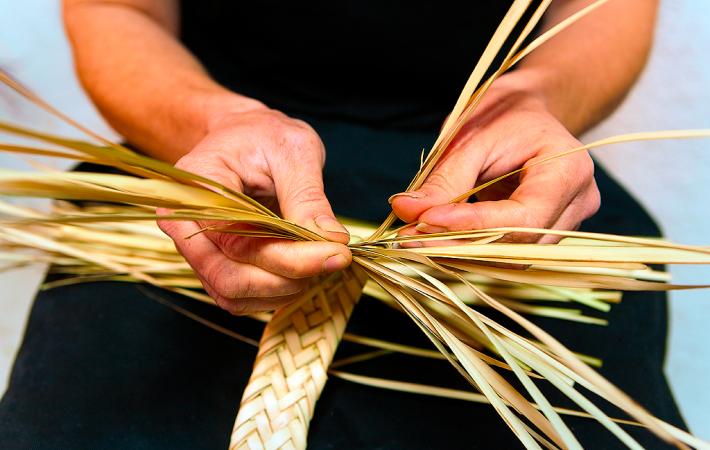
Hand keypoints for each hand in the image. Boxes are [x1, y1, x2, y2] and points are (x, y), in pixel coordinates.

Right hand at [158, 106, 350, 313]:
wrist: (243, 136)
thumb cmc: (263, 136)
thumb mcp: (294, 151)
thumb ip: (307, 197)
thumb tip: (332, 240)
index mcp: (193, 187)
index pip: (234, 239)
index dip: (288, 256)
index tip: (336, 253)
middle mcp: (182, 223)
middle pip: (228, 276)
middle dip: (286, 278)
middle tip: (334, 260)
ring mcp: (194, 249)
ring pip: (233, 294)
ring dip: (282, 289)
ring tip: (319, 259)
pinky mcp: (211, 265)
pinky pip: (239, 296)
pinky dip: (274, 292)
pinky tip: (301, 269)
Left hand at [391, 73, 600, 244]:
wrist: (530, 110)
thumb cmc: (507, 112)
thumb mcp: (472, 136)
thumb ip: (445, 178)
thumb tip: (406, 210)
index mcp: (569, 171)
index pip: (523, 217)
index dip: (473, 225)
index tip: (425, 221)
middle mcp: (577, 204)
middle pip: (517, 244)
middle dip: (459, 244)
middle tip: (408, 236)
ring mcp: (565, 223)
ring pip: (510, 256)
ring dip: (460, 252)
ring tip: (416, 237)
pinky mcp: (545, 234)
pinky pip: (506, 253)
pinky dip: (469, 250)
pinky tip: (436, 240)